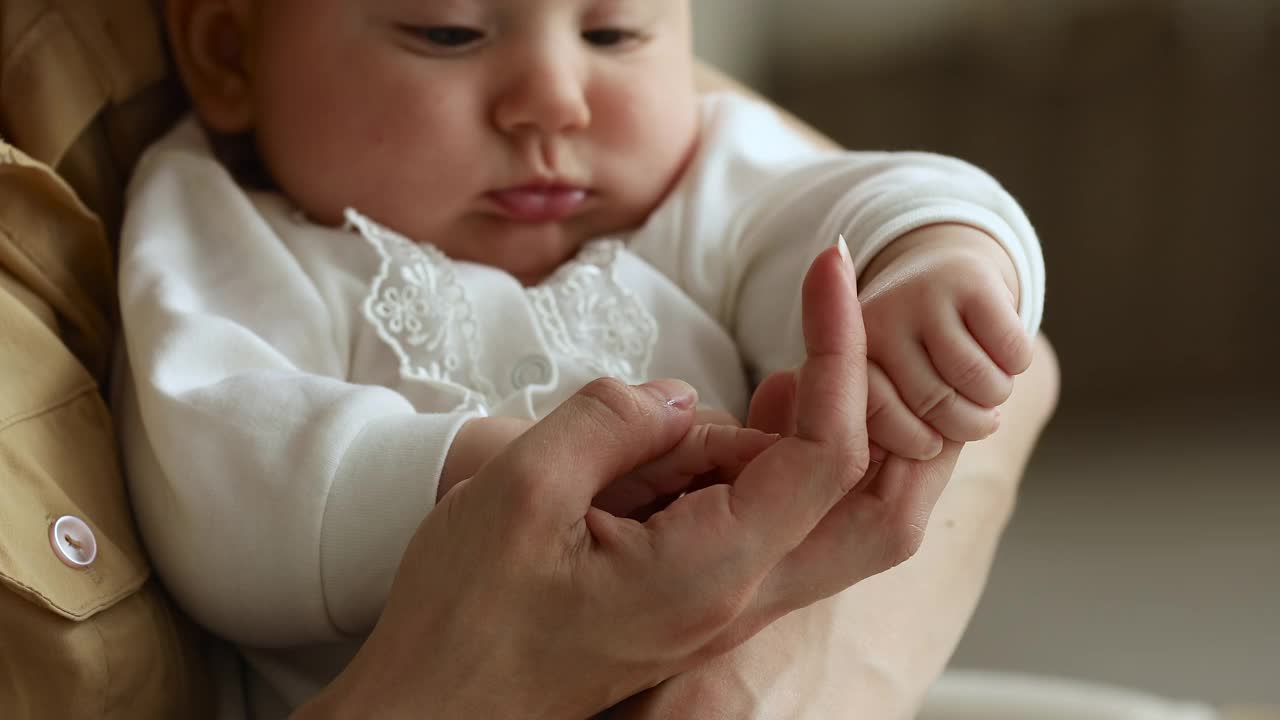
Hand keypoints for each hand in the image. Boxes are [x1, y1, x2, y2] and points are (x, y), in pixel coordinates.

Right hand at [297, 247, 904, 718]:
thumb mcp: (519, 490)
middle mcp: (737, 598)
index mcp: (709, 571)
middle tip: (846, 322)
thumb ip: (613, 419)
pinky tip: (721, 427)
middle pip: (876, 511)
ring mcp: (721, 606)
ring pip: (819, 514)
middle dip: (883, 411)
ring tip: (765, 378)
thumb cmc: (462, 619)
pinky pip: (761, 527)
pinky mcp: (694, 600)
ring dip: (799, 434)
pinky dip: (759, 464)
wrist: (432, 710)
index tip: (825, 265)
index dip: (841, 348)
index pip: (829, 453)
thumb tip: (680, 399)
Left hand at [859, 224, 1033, 453]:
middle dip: (968, 423)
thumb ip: (884, 439)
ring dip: (996, 396)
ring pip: (977, 382)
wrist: (940, 278)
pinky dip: (1018, 363)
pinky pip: (1011, 353)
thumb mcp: (884, 398)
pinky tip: (1006, 355)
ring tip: (988, 388)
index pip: (881, 426)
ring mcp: (919, 297)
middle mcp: (873, 324)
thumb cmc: (913, 360)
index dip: (917, 442)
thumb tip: (914, 468)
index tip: (930, 440)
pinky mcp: (968, 280)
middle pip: (936, 406)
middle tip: (974, 413)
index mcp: (842, 360)